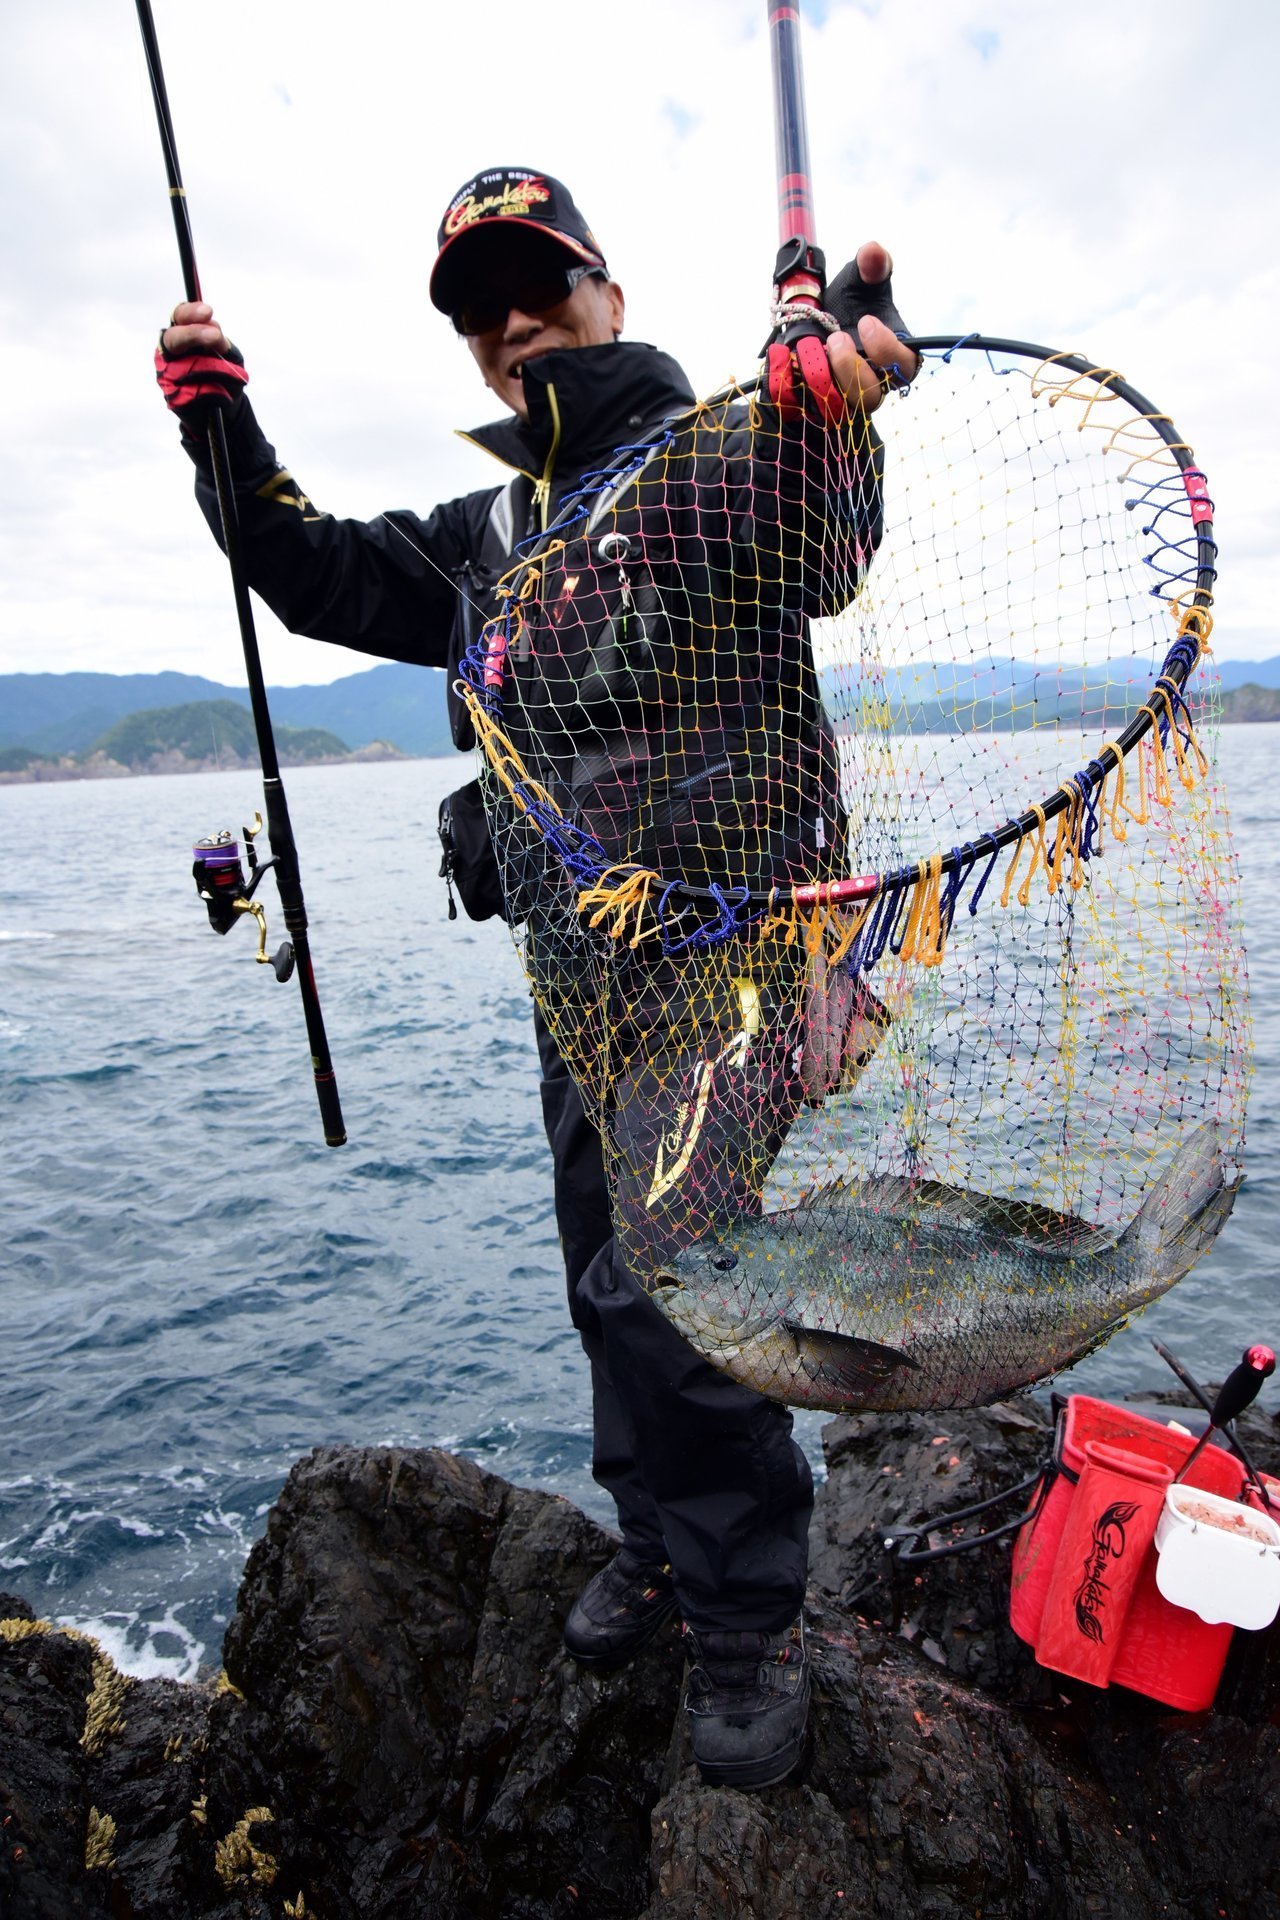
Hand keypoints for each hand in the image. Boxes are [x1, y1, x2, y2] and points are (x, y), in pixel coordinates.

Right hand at [155, 301, 247, 427]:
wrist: (227, 409)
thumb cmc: (226, 375)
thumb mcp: (229, 355)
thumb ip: (220, 343)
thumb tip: (214, 333)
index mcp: (183, 334)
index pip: (179, 317)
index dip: (191, 313)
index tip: (208, 312)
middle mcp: (170, 353)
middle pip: (173, 338)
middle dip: (194, 334)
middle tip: (216, 336)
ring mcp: (166, 375)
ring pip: (185, 365)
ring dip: (213, 369)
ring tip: (233, 375)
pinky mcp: (172, 397)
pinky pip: (192, 391)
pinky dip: (212, 391)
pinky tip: (221, 392)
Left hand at [767, 241, 917, 420]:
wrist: (808, 322)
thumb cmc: (845, 306)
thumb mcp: (858, 280)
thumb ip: (871, 266)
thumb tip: (873, 251)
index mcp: (890, 356)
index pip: (905, 367)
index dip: (888, 350)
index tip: (867, 322)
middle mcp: (870, 383)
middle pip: (872, 397)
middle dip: (852, 368)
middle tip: (836, 338)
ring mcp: (842, 399)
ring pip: (841, 409)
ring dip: (826, 379)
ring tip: (816, 347)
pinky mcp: (814, 405)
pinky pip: (803, 408)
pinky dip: (793, 386)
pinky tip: (788, 360)